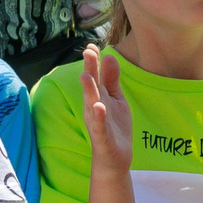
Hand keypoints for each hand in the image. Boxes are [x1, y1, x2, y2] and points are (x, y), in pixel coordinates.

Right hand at [82, 45, 133, 172]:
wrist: (115, 157)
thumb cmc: (114, 126)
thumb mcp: (116, 99)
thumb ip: (112, 79)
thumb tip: (110, 56)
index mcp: (98, 96)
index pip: (95, 76)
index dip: (93, 61)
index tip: (92, 45)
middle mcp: (94, 106)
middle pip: (91, 86)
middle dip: (89, 69)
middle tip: (88, 52)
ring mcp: (97, 122)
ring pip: (92, 104)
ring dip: (89, 90)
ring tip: (86, 76)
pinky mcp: (102, 137)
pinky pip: (99, 126)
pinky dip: (98, 116)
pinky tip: (99, 106)